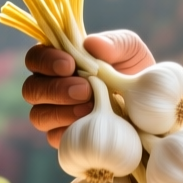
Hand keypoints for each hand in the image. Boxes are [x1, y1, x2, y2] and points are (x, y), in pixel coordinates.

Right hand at [22, 30, 154, 145]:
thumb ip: (114, 43)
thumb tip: (91, 44)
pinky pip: (55, 139)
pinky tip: (89, 126)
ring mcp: (56, 115)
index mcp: (59, 62)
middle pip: (31, 89)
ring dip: (62, 112)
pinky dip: (69, 132)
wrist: (152, 107)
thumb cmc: (135, 72)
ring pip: (38, 116)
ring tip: (89, 108)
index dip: (45, 61)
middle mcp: (51, 89)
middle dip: (55, 89)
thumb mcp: (132, 51)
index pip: (35, 58)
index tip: (69, 65)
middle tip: (84, 90)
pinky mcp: (67, 139)